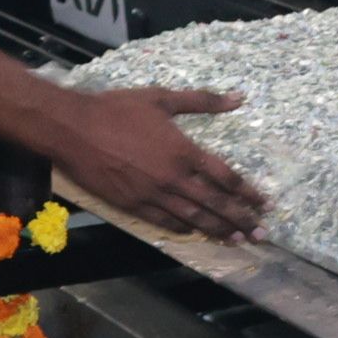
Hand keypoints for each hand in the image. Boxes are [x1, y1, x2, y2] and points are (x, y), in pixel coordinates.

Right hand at [52, 86, 268, 240]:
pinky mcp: (131, 205)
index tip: (264, 203)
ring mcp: (152, 195)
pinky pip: (163, 222)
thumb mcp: (162, 99)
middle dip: (240, 219)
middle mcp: (173, 178)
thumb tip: (239, 97)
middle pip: (215, 204)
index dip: (247, 192)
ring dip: (217, 230)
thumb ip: (203, 101)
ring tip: (237, 240)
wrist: (73, 129)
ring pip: (192, 218)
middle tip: (261, 234)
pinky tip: (194, 233)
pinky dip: (182, 229)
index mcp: (184, 151)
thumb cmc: (118, 109)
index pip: (225, 177)